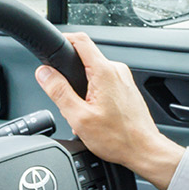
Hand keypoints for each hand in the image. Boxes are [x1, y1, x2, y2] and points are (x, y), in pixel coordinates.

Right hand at [35, 33, 184, 189]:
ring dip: (83, 88)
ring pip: (95, 73)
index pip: (80, 40)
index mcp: (104, 72)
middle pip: (86, 58)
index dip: (63, 39)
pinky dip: (94, 94)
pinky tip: (95, 115)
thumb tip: (44, 73)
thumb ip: (59, 91)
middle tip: (66, 97)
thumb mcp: (79, 117)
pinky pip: (105, 83)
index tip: (52, 47)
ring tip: (83, 112)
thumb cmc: (118, 137)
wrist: (144, 150)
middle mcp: (116, 70)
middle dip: (71, 74)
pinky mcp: (127, 88)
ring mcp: (124, 79)